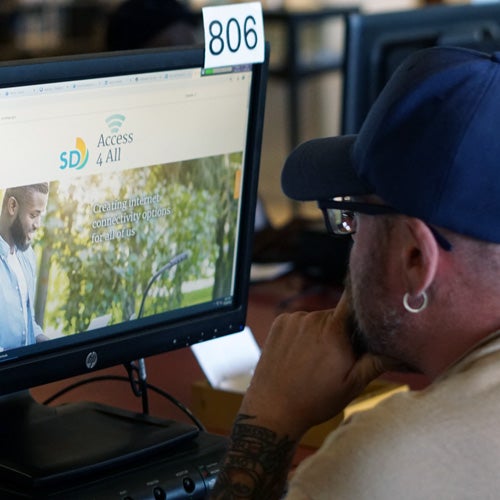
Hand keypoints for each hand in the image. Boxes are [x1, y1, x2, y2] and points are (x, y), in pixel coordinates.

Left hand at [240, 293, 387, 439]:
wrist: (272, 407)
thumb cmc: (314, 399)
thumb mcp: (352, 385)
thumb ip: (377, 363)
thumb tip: (403, 352)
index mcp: (333, 331)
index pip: (353, 301)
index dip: (363, 301)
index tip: (371, 304)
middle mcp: (312, 319)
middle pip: (336, 315)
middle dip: (341, 330)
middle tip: (338, 356)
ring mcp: (293, 319)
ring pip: (317, 319)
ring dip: (320, 332)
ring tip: (315, 359)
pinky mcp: (279, 322)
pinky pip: (299, 321)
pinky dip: (302, 332)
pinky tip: (299, 354)